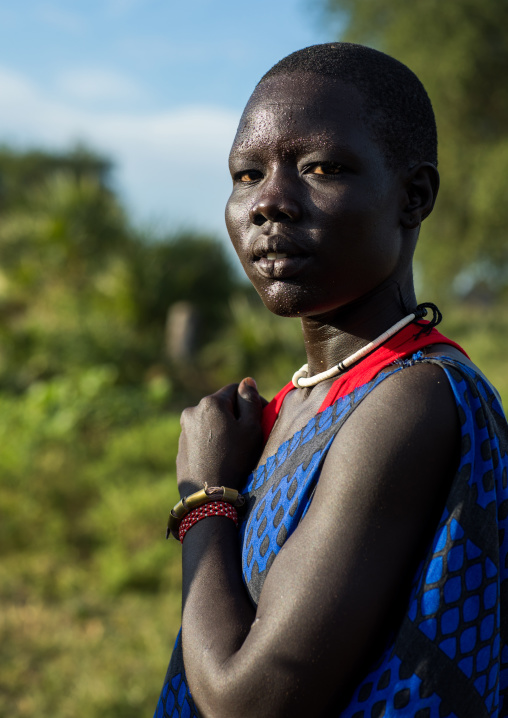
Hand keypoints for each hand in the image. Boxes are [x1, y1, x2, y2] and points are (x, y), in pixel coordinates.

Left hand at [177, 378, 264, 496]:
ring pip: (210, 422)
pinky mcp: (180, 447)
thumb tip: (247, 381)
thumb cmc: (235, 459)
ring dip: (223, 428)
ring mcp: (183, 430)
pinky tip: (221, 458)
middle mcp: (192, 411)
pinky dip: (212, 442)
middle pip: (221, 405)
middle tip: (250, 435)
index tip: (262, 418)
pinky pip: (201, 437)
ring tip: (235, 449)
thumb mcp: (251, 428)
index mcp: (210, 403)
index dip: (251, 401)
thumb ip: (250, 401)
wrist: (208, 495)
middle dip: (236, 415)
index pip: (235, 390)